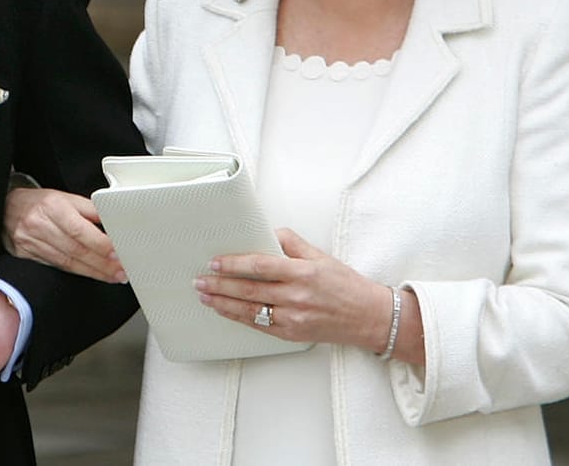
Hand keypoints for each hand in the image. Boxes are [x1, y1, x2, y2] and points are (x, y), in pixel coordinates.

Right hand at [3, 187, 124, 282]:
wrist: (7, 208)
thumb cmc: (41, 202)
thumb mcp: (66, 198)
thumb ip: (90, 210)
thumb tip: (113, 223)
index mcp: (52, 206)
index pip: (79, 230)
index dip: (100, 245)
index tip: (118, 254)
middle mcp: (39, 225)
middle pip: (75, 250)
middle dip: (102, 264)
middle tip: (121, 271)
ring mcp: (30, 242)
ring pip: (66, 263)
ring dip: (93, 272)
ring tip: (112, 276)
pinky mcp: (26, 255)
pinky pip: (56, 267)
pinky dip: (76, 272)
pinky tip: (91, 274)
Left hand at [195, 228, 415, 360]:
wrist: (368, 318)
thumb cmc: (346, 285)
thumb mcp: (321, 256)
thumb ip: (292, 243)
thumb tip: (266, 233)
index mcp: (303, 272)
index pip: (260, 265)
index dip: (234, 264)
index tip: (215, 262)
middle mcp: (296, 297)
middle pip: (249, 290)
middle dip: (219, 285)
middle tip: (200, 280)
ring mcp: (293, 319)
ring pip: (249, 311)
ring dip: (223, 304)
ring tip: (205, 296)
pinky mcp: (292, 334)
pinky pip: (259, 326)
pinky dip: (239, 318)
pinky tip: (225, 311)